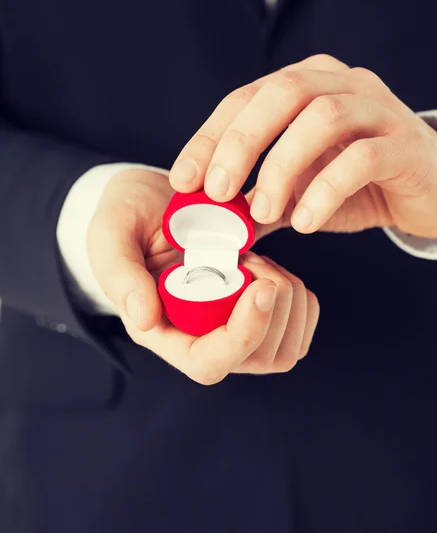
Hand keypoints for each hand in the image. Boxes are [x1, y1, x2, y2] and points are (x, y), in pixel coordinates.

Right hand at [87, 169, 318, 383]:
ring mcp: (232, 330)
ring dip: (286, 296)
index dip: (243, 334)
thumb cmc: (126, 218)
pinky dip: (300, 296)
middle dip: (270, 304)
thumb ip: (119, 274)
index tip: (261, 286)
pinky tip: (270, 269)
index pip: (209, 362)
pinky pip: (299, 324)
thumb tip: (144, 318)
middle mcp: (199, 338)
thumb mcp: (110, 235)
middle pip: (256, 358)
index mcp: (161, 330)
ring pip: (285, 347)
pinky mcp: (259, 316)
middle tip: (248, 257)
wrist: (153, 201)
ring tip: (255, 261)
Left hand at [169, 54, 436, 238]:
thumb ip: (258, 202)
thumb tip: (210, 226)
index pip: (247, 97)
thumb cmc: (356, 185)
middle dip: (241, 142)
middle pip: (284, 91)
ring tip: (265, 212)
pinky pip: (362, 158)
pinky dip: (325, 190)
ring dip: (282, 168)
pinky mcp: (404, 143)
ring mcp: (377, 108)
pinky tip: (307, 222)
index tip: (183, 180)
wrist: (426, 191)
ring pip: (322, 118)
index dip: (210, 136)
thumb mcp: (297, 191)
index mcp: (307, 85)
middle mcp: (341, 83)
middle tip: (218, 191)